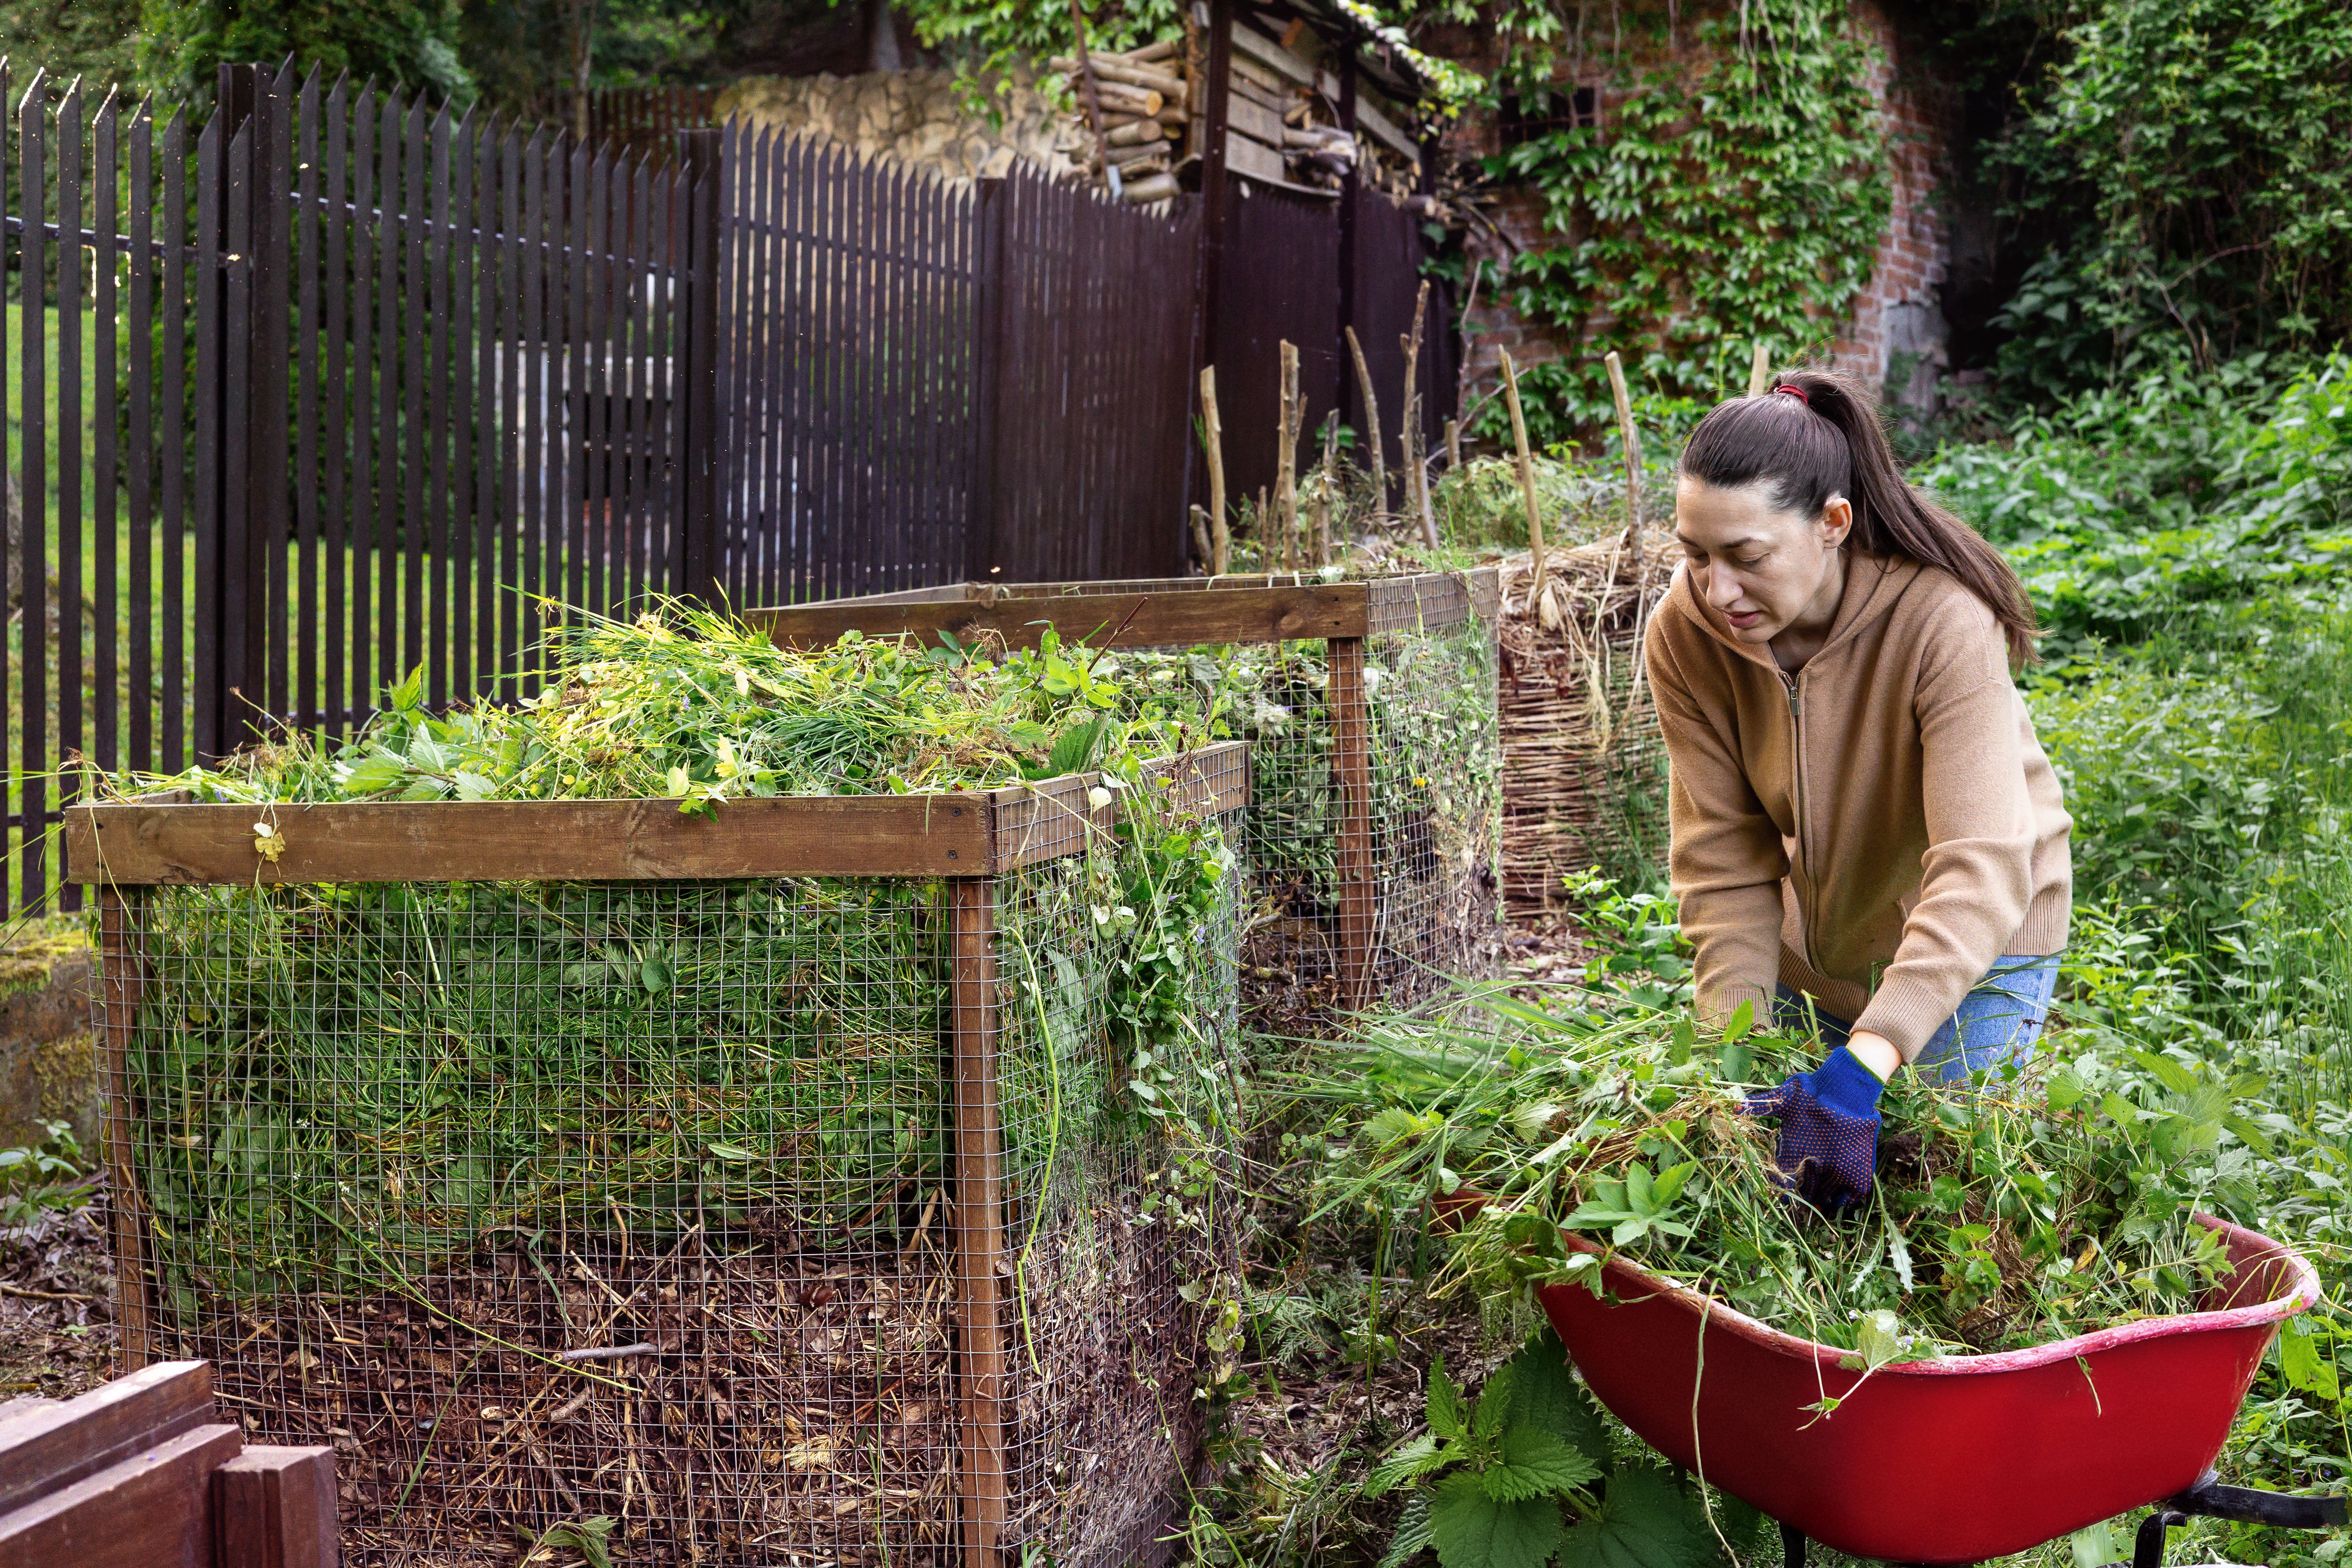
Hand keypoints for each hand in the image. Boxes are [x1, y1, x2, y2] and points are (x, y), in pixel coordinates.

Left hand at [1741, 1047, 1889, 1211]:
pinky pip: (1851, 1195)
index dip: (1780, 1192)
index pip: (1782, 1183)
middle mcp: (1814, 1166)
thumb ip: (1758, 1106)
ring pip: (1825, 1198)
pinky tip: (1836, 1200)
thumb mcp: (1782, 1099)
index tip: (1779, 1198)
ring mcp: (1838, 1169)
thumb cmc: (1811, 1093)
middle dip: (1800, 1203)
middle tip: (1797, 1209)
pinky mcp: (1857, 1170)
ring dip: (1819, 1202)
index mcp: (1794, 1152)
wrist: (1845, 1088)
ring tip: (1816, 1207)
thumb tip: (1732, 1107)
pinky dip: (1843, 1200)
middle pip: (1804, 1195)